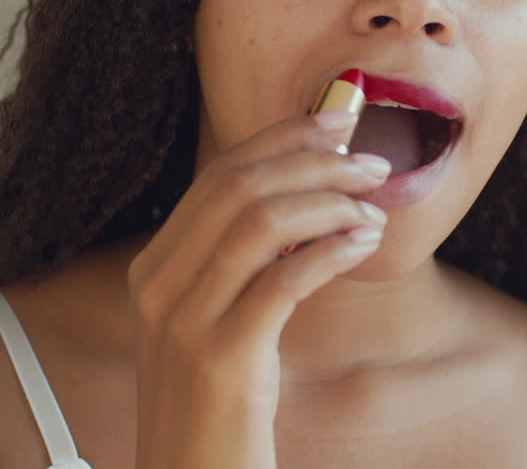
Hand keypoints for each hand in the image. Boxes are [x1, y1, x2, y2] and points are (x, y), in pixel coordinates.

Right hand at [127, 110, 388, 468]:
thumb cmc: (214, 404)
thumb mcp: (210, 322)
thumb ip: (240, 264)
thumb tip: (307, 200)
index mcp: (153, 266)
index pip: (218, 174)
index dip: (282, 138)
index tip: (336, 122)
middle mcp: (158, 284)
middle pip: (238, 186)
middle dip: (314, 161)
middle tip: (371, 162)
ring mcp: (183, 320)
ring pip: (260, 223)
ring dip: (329, 203)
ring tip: (373, 208)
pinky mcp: (219, 358)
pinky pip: (282, 281)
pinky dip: (331, 251)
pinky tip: (362, 244)